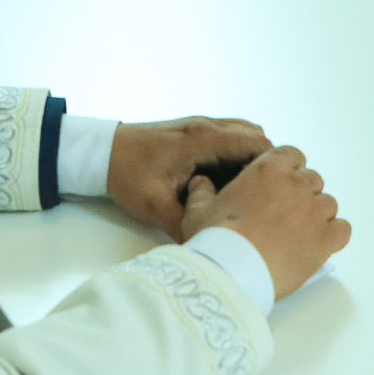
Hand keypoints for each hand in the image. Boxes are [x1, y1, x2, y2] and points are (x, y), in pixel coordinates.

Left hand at [108, 117, 270, 240]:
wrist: (101, 152)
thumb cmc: (127, 175)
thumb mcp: (154, 207)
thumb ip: (185, 226)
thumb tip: (212, 248)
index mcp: (202, 140)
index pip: (257, 144)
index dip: (272, 169)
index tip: (272, 197)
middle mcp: (207, 126)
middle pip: (258, 138)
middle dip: (265, 166)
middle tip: (258, 199)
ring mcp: (202, 125)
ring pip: (246, 136)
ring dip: (251, 160)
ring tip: (244, 193)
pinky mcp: (196, 131)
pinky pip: (231, 137)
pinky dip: (238, 155)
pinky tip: (226, 184)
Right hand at [182, 145, 350, 298]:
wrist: (233, 271)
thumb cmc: (215, 239)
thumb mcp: (198, 210)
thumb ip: (201, 192)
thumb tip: (200, 182)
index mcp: (268, 169)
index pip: (293, 155)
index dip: (288, 170)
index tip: (279, 185)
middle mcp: (296, 184)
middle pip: (312, 179)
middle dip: (301, 194)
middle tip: (285, 215)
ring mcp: (314, 211)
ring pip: (328, 203)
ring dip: (317, 215)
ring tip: (299, 234)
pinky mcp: (326, 238)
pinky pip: (342, 229)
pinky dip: (333, 235)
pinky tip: (318, 244)